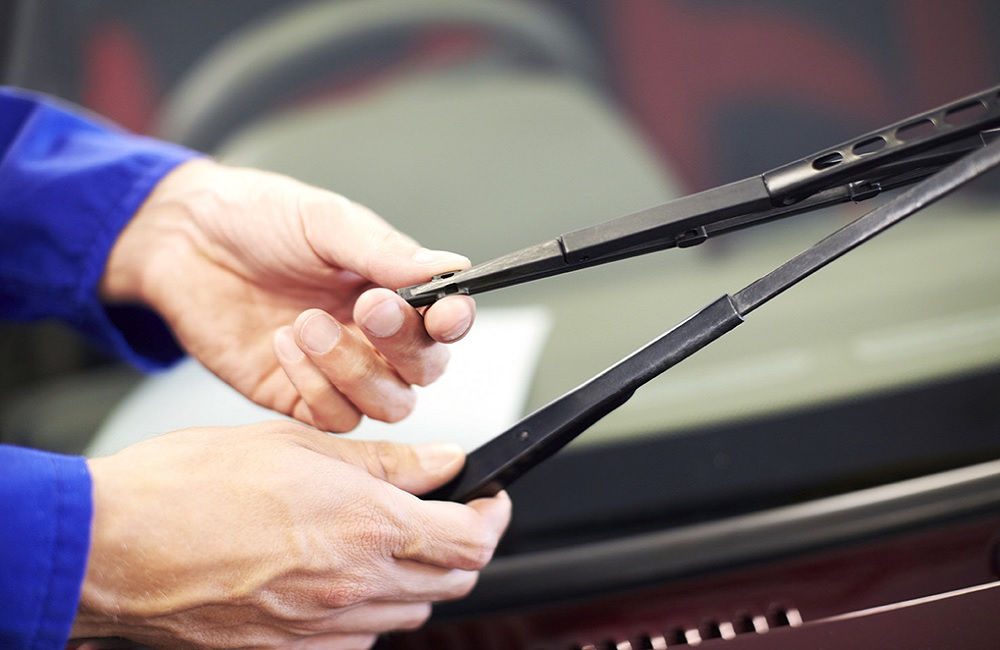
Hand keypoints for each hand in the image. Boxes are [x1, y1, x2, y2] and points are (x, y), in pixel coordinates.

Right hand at [72, 421, 510, 648]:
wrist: (111, 548)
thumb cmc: (188, 487)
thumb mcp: (297, 446)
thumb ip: (386, 462)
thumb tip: (443, 462)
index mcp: (365, 527)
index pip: (471, 539)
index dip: (493, 516)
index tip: (489, 498)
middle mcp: (353, 587)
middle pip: (454, 582)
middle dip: (462, 545)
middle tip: (444, 513)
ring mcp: (322, 630)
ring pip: (410, 613)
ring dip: (416, 577)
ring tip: (383, 537)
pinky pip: (359, 637)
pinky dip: (369, 607)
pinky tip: (340, 573)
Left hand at [101, 159, 474, 430]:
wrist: (183, 240)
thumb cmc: (256, 218)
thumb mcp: (323, 221)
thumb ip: (385, 251)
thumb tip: (448, 267)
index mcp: (393, 289)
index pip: (445, 322)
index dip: (455, 324)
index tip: (444, 314)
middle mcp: (374, 336)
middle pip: (424, 371)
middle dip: (403, 346)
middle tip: (369, 308)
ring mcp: (339, 371)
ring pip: (386, 404)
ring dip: (353, 369)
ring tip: (307, 321)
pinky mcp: (298, 396)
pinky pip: (333, 418)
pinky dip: (314, 386)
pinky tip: (283, 343)